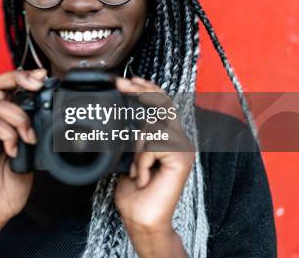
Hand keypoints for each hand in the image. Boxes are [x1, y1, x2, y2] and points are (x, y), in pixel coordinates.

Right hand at [0, 68, 46, 229]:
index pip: (9, 88)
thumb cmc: (9, 186)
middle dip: (18, 77)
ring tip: (29, 137)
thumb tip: (54, 124)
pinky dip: (9, 135)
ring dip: (20, 117)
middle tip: (36, 85)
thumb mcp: (32, 157)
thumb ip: (36, 137)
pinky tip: (15, 151)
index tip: (43, 77)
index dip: (25, 77)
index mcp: (4, 123)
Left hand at [114, 77, 192, 255]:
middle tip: (121, 84)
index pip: (161, 104)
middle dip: (141, 91)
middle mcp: (179, 140)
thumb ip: (128, 135)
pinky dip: (140, 161)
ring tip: (134, 168)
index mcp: (167, 137)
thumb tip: (116, 114)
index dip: (146, 89)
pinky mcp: (181, 159)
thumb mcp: (125, 155)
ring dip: (137, 146)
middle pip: (163, 104)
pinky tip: (140, 177)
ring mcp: (182, 149)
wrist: (140, 217)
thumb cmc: (133, 191)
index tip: (126, 81)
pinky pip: (153, 145)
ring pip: (154, 126)